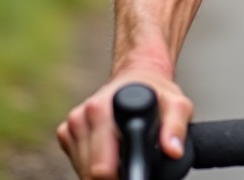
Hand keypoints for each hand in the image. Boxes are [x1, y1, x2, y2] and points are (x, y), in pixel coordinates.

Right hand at [57, 69, 192, 179]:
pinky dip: (91, 162)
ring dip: (102, 168)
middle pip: (90, 172)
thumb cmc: (157, 92)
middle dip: (112, 174)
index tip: (131, 169)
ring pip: (82, 169)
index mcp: (103, 109)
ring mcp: (73, 122)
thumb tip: (172, 151)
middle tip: (130, 159)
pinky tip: (108, 148)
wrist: (139, 74)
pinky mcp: (67, 130)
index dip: (120, 175)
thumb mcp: (177, 105)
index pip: (101, 166)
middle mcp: (84, 114)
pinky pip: (76, 161)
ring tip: (122, 150)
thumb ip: (176, 128)